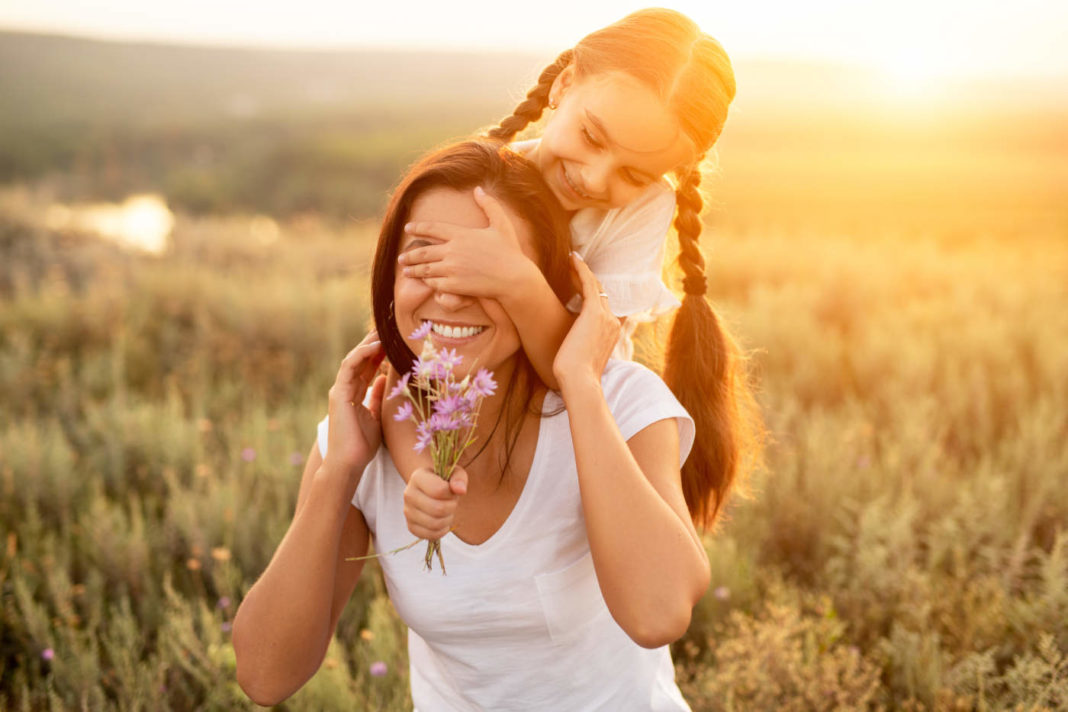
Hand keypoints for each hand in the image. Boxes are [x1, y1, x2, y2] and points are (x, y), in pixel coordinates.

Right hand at [324, 330, 386, 480]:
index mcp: (354, 394)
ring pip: (354, 358)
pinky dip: (362, 354)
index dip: (380, 352)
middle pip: (360, 359)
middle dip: (374, 343)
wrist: (349, 463)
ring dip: (369, 344)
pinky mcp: (338, 393)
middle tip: (390, 328)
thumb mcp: (377, 416)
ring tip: (384, 331)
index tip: (395, 341)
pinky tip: (375, 345)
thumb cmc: (362, 445)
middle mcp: (345, 389)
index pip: (367, 367)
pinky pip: (349, 367)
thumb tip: (385, 379)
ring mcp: (340, 390)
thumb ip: (378, 397)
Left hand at [397, 187, 536, 299]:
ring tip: (406, 270)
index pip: (432, 228)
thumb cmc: (510, 252)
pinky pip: (434, 284)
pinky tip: (425, 282)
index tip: (407, 228)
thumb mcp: (501, 224)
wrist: (514, 279)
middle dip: (410, 255)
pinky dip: (428, 283)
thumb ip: (489, 205)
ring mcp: (452, 269)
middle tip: (401, 257)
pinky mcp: (454, 286)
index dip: (418, 228)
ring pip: (425, 269)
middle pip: (423, 251)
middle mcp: (453, 251)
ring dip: (413, 270)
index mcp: (461, 234)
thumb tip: (478, 189)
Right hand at [403, 466, 468, 539]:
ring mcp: (408, 512)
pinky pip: (430, 535)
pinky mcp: (411, 526)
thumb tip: (461, 490)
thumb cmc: (445, 480)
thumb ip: (459, 479)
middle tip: (452, 502)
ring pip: (435, 524)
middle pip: (438, 509)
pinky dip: (442, 530)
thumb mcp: (454, 473)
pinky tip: (443, 520)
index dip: (451, 493)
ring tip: (448, 511)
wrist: (430, 490)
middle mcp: (409, 494)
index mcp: (417, 477)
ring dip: (448, 519)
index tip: (452, 491)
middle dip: (451, 507)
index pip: (439, 490)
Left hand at [553, 253, 619, 388]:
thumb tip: (573, 350)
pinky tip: (572, 259)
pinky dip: (581, 270)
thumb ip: (582, 349)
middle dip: (586, 278)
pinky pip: (588, 284)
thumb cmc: (575, 377)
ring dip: (582, 271)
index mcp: (611, 333)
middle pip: (601, 293)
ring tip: (571, 259)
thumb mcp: (581, 359)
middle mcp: (612, 322)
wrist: (579, 382)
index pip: (603, 306)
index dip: (591, 292)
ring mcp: (605, 317)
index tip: (579, 284)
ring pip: (595, 286)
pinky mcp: (594, 313)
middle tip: (573, 265)